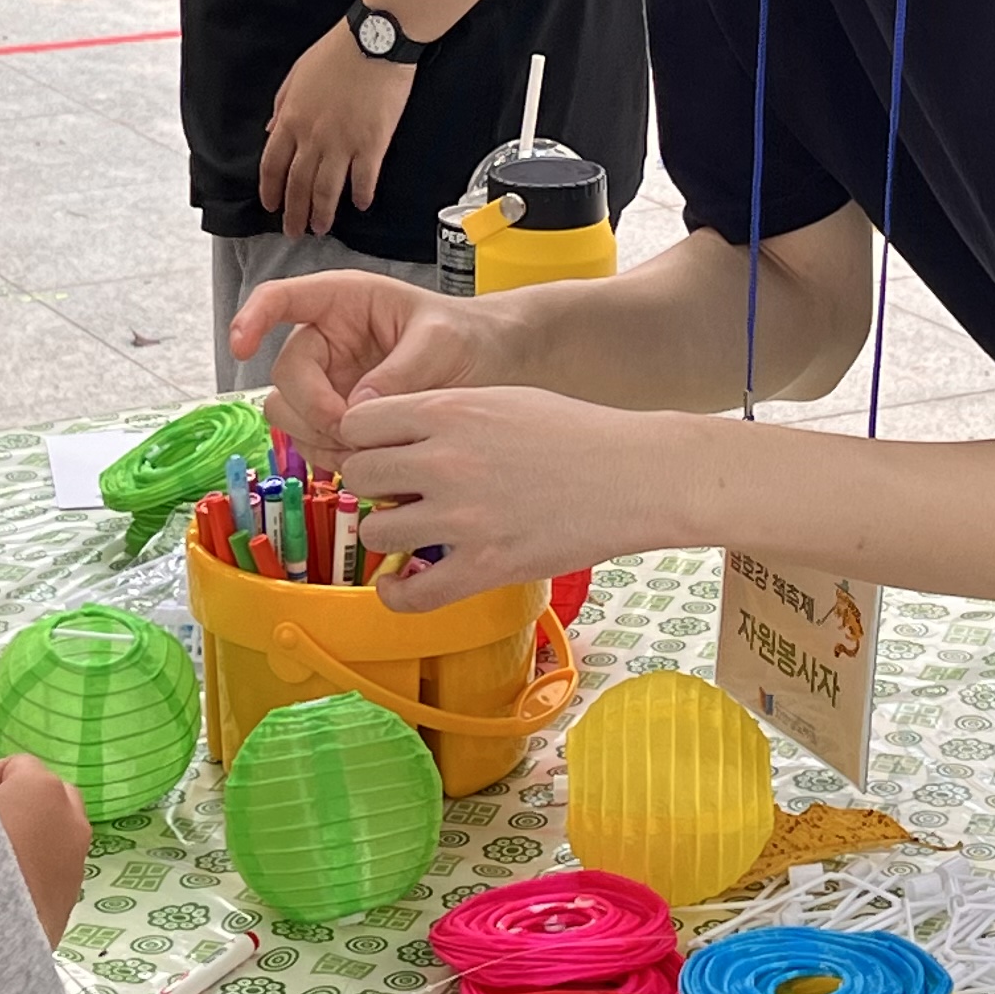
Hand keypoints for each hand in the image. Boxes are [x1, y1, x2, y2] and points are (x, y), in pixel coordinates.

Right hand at [0, 755, 90, 943]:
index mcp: (41, 789)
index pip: (15, 765)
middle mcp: (70, 817)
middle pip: (44, 792)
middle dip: (16, 801)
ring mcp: (78, 854)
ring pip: (55, 829)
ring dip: (30, 833)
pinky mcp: (76, 890)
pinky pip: (56, 862)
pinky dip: (37, 864)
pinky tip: (6, 885)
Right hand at [236, 271, 498, 458]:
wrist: (492, 366)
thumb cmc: (467, 336)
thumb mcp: (441, 342)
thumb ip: (400, 372)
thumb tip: (356, 410)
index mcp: (342, 301)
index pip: (280, 298)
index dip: (252, 318)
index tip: (240, 345)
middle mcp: (325, 341)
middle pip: (284, 377)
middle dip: (313, 407)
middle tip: (352, 428)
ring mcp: (327, 382)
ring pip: (288, 415)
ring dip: (317, 437)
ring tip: (366, 449)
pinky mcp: (336, 418)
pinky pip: (310, 442)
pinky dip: (330, 457)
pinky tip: (367, 459)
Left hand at [259, 26, 414, 237]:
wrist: (375, 40)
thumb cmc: (336, 51)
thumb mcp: (296, 74)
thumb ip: (282, 105)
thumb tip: (271, 130)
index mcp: (291, 119)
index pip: (272, 165)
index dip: (270, 190)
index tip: (271, 206)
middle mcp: (313, 137)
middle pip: (298, 185)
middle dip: (293, 213)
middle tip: (294, 231)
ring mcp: (343, 143)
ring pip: (327, 190)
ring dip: (322, 213)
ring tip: (322, 227)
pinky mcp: (373, 144)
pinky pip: (364, 179)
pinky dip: (361, 195)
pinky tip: (360, 205)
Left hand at [334, 383, 671, 610]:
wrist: (635, 476)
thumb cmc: (576, 433)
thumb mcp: (502, 398)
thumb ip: (444, 415)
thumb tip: (393, 439)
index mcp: (450, 411)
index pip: (359, 422)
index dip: (365, 438)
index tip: (382, 451)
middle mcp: (446, 462)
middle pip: (359, 475)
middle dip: (373, 485)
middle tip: (399, 493)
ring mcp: (463, 518)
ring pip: (376, 533)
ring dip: (388, 534)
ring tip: (414, 533)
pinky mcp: (485, 567)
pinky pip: (410, 594)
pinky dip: (396, 594)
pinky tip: (402, 583)